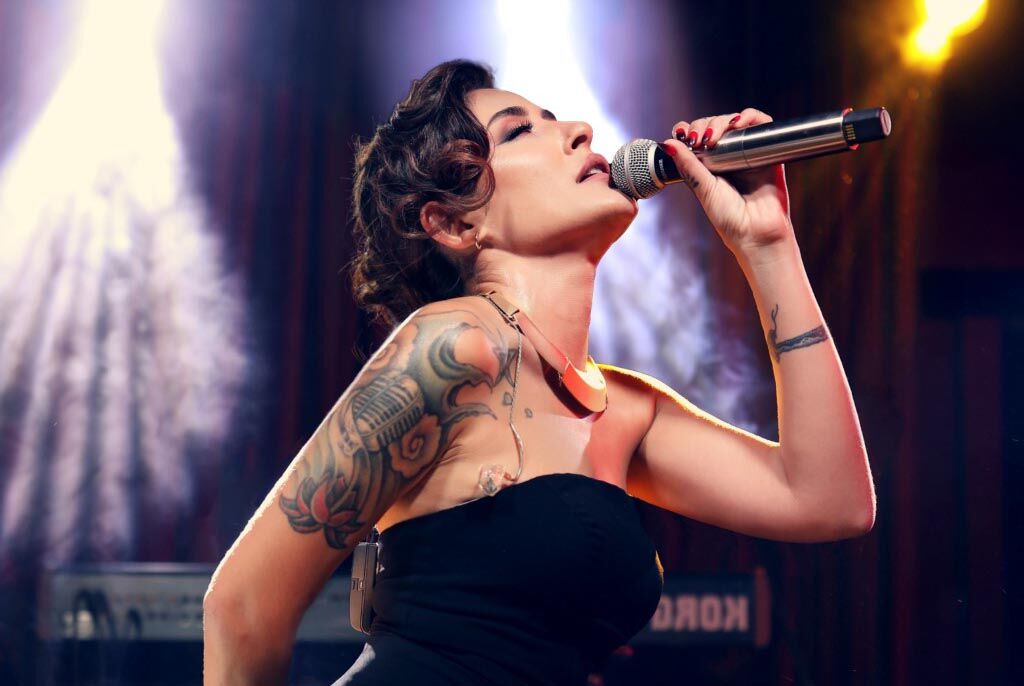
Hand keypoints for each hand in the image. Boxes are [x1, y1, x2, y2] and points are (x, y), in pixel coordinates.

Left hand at [662, 108, 794, 260]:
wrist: (757, 233)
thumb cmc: (729, 218)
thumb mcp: (703, 189)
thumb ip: (688, 165)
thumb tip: (668, 143)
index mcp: (709, 166)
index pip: (696, 136)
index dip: (688, 129)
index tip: (681, 134)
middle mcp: (728, 157)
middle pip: (714, 125)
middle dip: (703, 126)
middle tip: (698, 140)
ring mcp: (747, 152)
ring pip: (734, 121)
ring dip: (722, 121)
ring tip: (714, 136)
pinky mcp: (767, 151)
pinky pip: (761, 123)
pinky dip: (750, 116)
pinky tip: (739, 123)